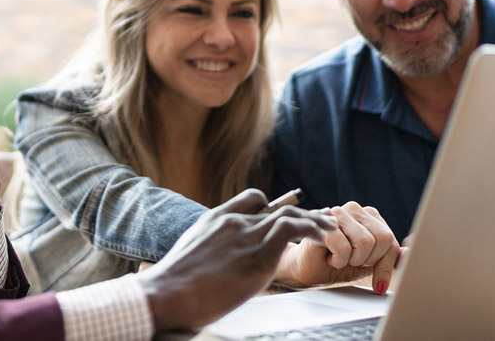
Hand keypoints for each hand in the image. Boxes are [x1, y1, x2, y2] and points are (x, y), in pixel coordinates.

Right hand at [135, 189, 334, 331]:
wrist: (165, 294)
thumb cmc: (172, 289)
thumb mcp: (189, 260)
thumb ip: (209, 255)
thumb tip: (216, 271)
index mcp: (214, 220)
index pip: (251, 199)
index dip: (272, 206)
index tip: (286, 216)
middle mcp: (233, 223)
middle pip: (276, 208)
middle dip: (302, 213)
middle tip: (320, 219)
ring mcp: (245, 236)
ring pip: (289, 215)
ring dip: (313, 220)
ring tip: (329, 228)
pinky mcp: (257, 255)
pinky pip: (291, 229)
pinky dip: (311, 229)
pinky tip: (322, 237)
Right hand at [273, 202, 399, 292]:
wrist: (306, 269)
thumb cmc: (337, 264)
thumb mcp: (369, 264)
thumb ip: (390, 258)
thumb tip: (409, 253)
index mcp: (370, 215)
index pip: (391, 240)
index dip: (385, 265)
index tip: (376, 278)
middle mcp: (355, 209)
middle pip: (382, 239)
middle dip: (368, 260)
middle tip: (351, 261)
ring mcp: (338, 213)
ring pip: (365, 242)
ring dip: (352, 260)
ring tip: (340, 258)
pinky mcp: (323, 223)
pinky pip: (344, 248)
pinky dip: (339, 261)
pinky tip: (329, 257)